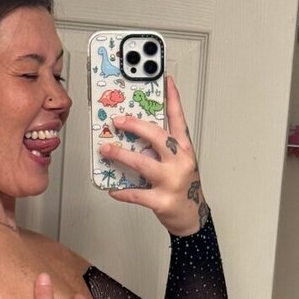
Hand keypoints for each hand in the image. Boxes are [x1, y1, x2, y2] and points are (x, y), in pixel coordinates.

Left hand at [99, 75, 208, 236]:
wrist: (192, 217)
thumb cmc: (184, 188)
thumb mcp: (180, 163)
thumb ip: (163, 149)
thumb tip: (136, 138)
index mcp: (184, 150)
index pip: (179, 120)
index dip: (173, 99)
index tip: (166, 81)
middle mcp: (180, 162)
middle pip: (156, 136)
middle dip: (134, 125)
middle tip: (117, 120)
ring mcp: (171, 181)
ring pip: (142, 163)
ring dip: (120, 155)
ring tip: (106, 150)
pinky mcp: (162, 200)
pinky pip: (136, 194)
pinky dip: (122, 192)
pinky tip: (113, 190)